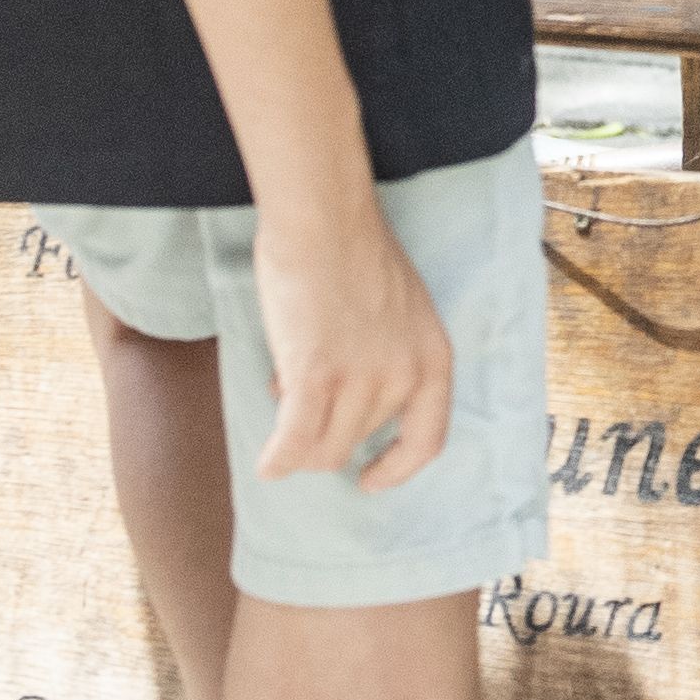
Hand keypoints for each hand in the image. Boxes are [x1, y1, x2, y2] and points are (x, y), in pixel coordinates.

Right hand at [247, 185, 453, 497]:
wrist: (326, 221)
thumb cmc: (356, 255)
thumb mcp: (398, 314)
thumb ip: (383, 360)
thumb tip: (343, 405)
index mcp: (433, 359)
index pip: (427, 440)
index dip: (397, 468)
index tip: (370, 479)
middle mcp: (404, 376)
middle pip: (357, 441)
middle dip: (327, 426)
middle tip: (302, 393)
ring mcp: (361, 379)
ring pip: (324, 450)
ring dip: (299, 439)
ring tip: (283, 392)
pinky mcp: (316, 376)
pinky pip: (293, 443)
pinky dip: (276, 459)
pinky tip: (266, 464)